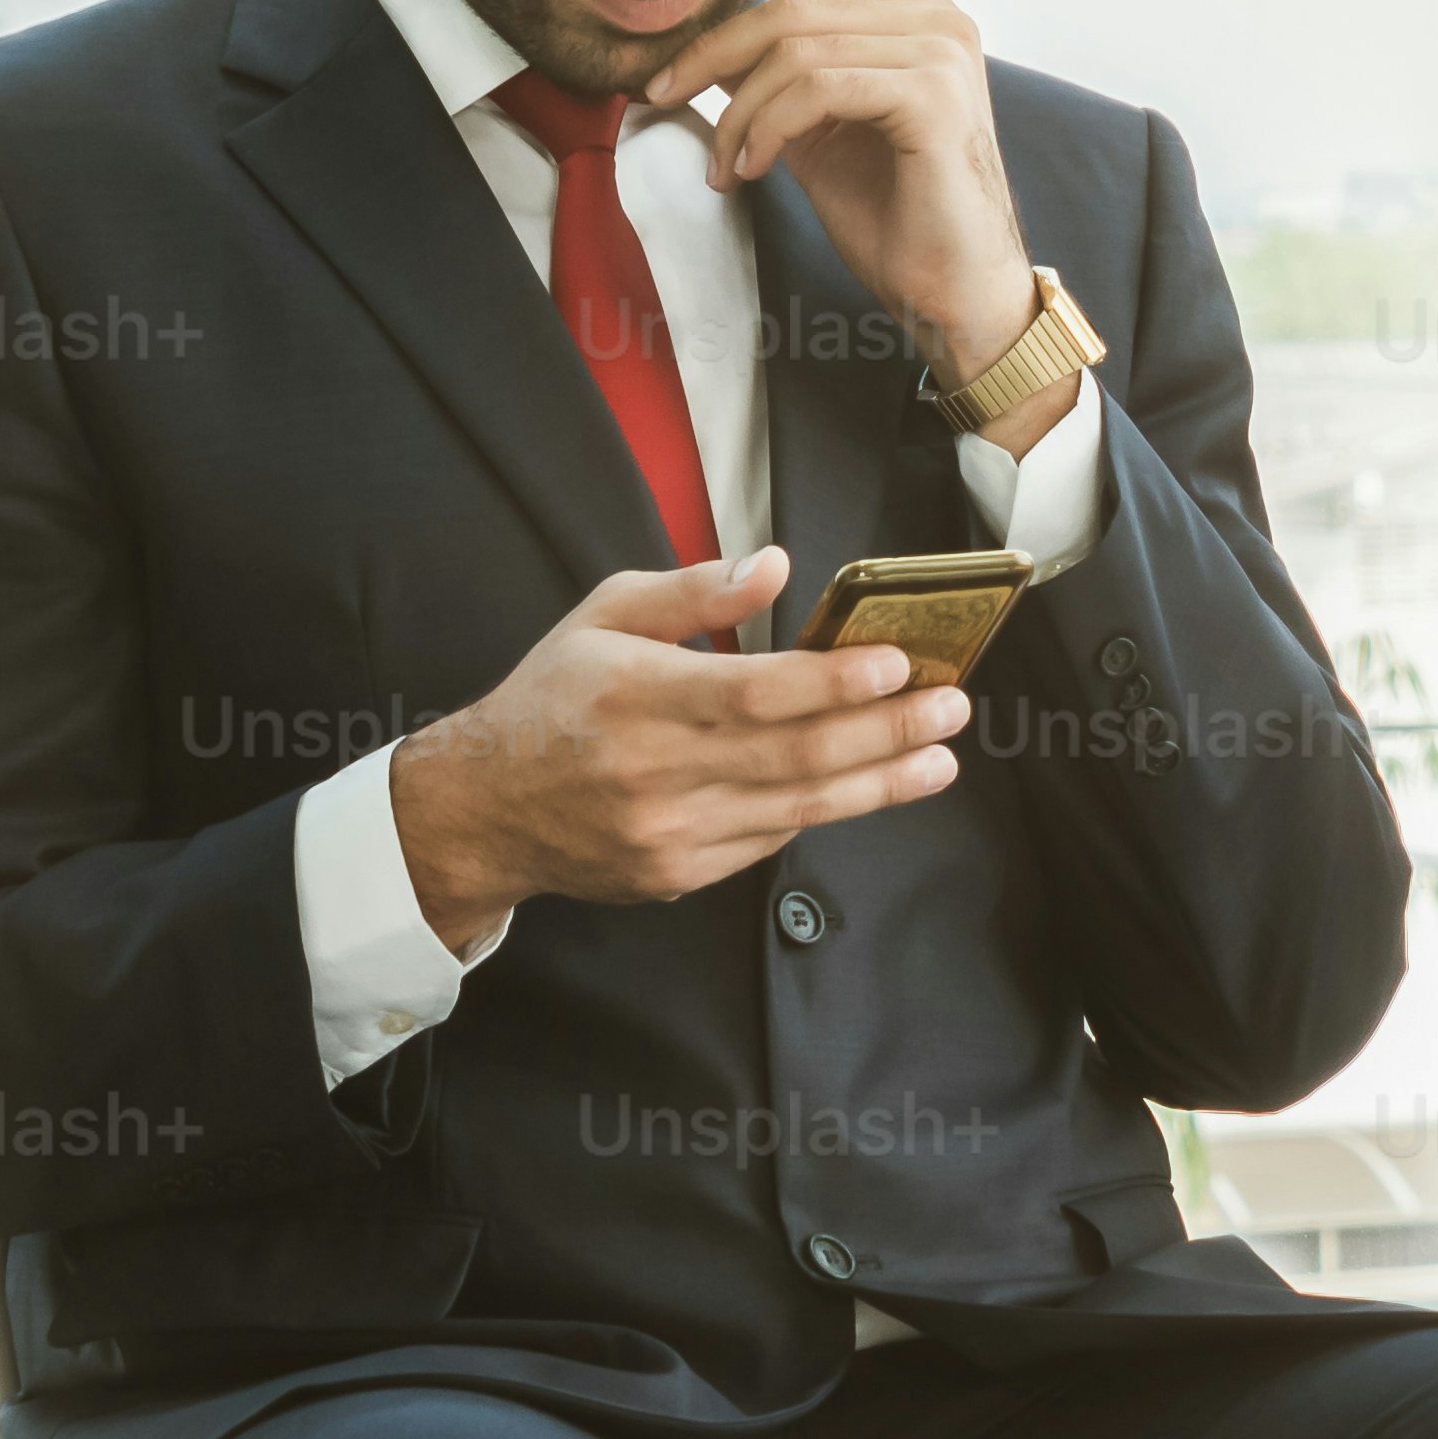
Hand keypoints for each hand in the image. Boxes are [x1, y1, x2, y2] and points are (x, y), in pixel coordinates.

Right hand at [384, 545, 970, 950]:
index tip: (899, 662)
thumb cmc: (553, 698)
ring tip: (938, 757)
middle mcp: (655, 770)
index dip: (836, 681)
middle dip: (887, 730)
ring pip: (798, 807)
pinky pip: (770, 838)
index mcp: (636, 695)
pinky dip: (823, 808)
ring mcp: (669, 831)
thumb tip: (775, 566)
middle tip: (951, 706)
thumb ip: (693, 594)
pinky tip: (869, 783)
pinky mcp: (678, 872)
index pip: (756, 692)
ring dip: (880, 782)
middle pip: (796, 755)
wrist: (485, 808)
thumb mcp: (604, 616)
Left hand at [625, 0, 1077, 449]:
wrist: (957, 294)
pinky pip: (816, 85)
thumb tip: (697, 64)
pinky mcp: (933, 96)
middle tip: (658, 100)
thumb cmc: (896, 217)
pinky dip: (764, 127)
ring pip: (794, 46)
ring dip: (733, 111)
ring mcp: (942, 52)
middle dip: (709, 57)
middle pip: (788, 6)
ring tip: (720, 163)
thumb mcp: (814, 137)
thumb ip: (775, 84)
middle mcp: (938, 17)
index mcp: (916, 14)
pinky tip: (750, 168)